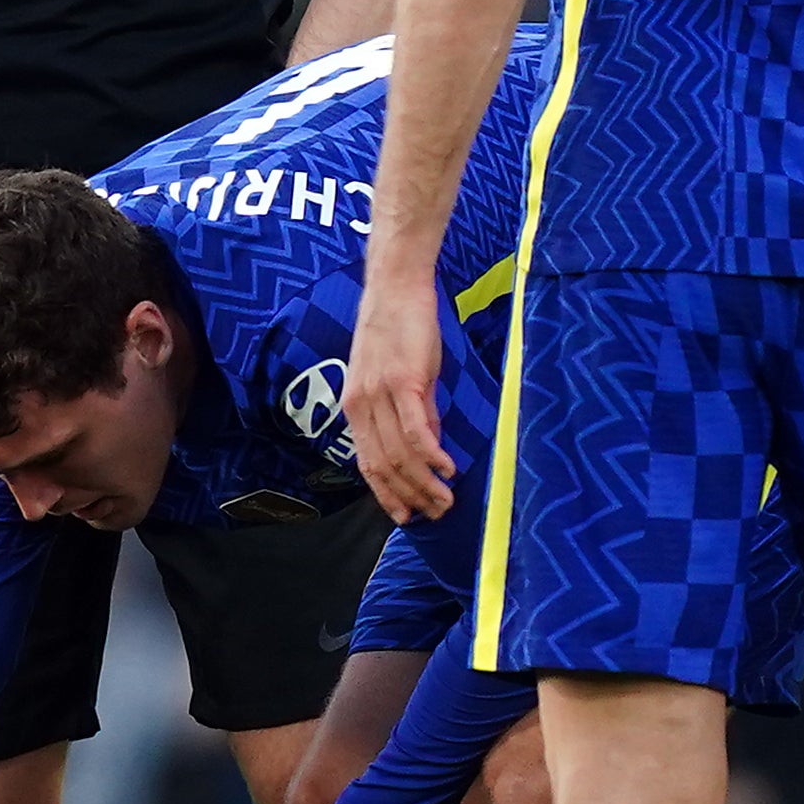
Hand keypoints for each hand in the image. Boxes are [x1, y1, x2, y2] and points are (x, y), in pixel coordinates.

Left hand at [346, 276, 455, 523]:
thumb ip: (415, 412)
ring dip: (425, 482)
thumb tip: (429, 446)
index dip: (386, 493)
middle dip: (410, 496)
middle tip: (435, 514)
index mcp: (356, 407)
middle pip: (384, 465)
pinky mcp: (403, 381)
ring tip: (446, 500)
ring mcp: (380, 394)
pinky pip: (416, 429)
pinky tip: (447, 469)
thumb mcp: (402, 377)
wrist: (397, 288)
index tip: (405, 515)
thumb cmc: (401, 329)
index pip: (368, 463)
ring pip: (400, 453)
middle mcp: (362, 405)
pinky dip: (432, 454)